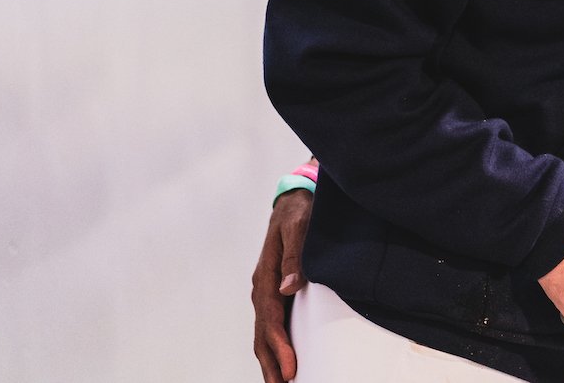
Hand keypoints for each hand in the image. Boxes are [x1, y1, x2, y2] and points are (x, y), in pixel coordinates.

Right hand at [251, 188, 312, 381]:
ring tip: (280, 382)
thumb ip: (295, 255)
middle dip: (272, 361)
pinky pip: (271, 322)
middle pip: (263, 332)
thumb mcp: (299, 227)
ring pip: (264, 331)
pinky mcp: (275, 289)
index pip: (270, 318)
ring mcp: (266, 289)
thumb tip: (288, 287)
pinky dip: (273, 343)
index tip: (289, 369)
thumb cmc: (300, 212)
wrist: (295, 198)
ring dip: (270, 357)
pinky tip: (282, 357)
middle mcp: (262, 286)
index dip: (279, 345)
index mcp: (266, 274)